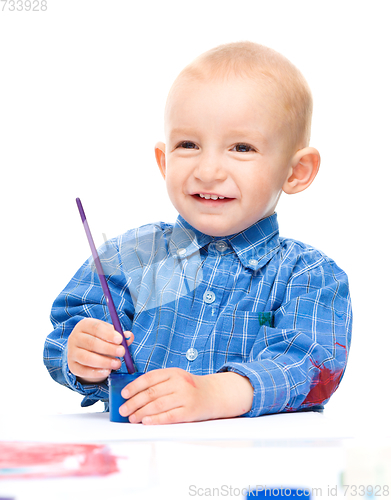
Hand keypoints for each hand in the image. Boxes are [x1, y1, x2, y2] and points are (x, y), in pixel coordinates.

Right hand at [67, 318, 132, 383]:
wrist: (86, 352)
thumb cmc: (100, 340)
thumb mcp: (109, 335)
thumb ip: (120, 336)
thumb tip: (130, 336)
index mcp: (84, 325)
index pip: (95, 327)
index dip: (108, 334)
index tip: (120, 340)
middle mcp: (75, 337)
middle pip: (91, 343)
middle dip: (108, 348)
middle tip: (122, 352)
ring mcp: (71, 352)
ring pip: (86, 358)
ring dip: (104, 362)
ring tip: (118, 364)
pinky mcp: (72, 366)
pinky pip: (83, 371)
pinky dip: (96, 372)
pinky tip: (108, 371)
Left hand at [118, 368, 253, 424]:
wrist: (213, 394)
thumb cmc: (188, 387)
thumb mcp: (175, 378)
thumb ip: (158, 383)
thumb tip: (133, 395)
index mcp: (173, 372)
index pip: (149, 378)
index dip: (134, 386)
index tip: (123, 394)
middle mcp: (179, 382)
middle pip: (151, 393)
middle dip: (134, 402)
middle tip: (123, 410)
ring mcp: (185, 397)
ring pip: (158, 405)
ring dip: (141, 413)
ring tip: (131, 418)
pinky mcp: (189, 411)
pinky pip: (169, 416)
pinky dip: (155, 420)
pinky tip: (146, 422)